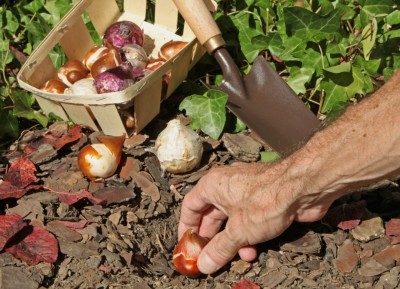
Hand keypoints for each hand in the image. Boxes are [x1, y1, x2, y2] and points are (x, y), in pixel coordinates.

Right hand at [178, 161, 335, 274]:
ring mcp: (246, 193)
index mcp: (213, 185)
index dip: (186, 227)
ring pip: (232, 221)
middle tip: (209, 257)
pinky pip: (248, 221)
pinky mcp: (263, 201)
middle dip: (212, 239)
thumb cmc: (266, 200)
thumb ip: (219, 249)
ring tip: (238, 258)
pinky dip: (248, 236)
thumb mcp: (239, 231)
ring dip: (233, 241)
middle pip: (211, 216)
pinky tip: (253, 251)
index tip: (185, 245)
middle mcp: (227, 186)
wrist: (305, 186)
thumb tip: (203, 265)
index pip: (190, 206)